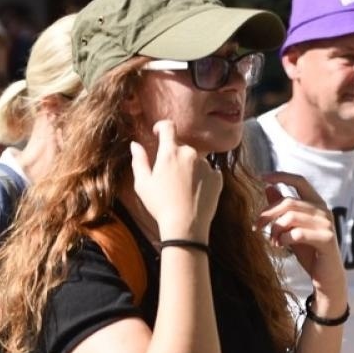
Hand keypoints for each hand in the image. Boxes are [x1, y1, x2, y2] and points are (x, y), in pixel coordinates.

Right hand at [129, 120, 221, 239]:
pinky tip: (194, 192)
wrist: (186, 226)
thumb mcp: (142, 183)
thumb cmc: (160, 205)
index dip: (162, 127)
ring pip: (195, 160)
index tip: (158, 133)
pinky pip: (208, 171)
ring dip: (189, 168)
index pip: (168, 126)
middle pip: (181, 147)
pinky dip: (202, 177)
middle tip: (168, 176)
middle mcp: (191, 154)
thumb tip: (135, 145)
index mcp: (170, 152)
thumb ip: (139, 160)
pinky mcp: (218, 177)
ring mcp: (207, 165)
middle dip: (174, 156)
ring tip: (182, 189)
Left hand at [257, 172, 345, 301]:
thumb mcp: (292, 227)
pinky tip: (282, 246)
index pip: (300, 181)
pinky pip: (297, 234)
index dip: (281, 176)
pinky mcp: (326, 239)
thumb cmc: (309, 251)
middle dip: (267, 213)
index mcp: (317, 204)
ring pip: (290, 217)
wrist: (326, 276)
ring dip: (275, 230)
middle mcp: (324, 210)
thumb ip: (283, 209)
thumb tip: (269, 187)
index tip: (262, 177)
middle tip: (255, 227)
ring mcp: (327, 224)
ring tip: (273, 242)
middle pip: (288, 202)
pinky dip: (284, 239)